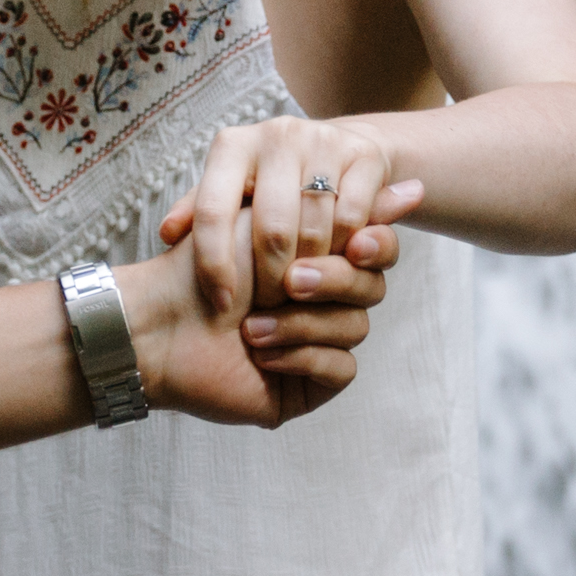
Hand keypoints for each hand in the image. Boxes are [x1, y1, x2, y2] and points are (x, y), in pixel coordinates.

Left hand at [122, 189, 418, 428]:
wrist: (159, 320)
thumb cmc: (206, 261)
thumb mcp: (268, 214)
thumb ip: (334, 199)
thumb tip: (416, 190)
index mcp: (320, 259)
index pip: (375, 248)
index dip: (372, 243)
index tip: (354, 240)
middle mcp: (324, 302)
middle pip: (374, 286)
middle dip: (334, 280)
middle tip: (291, 281)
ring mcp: (320, 345)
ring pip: (359, 326)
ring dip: (305, 322)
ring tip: (252, 326)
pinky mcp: (312, 386)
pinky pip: (343, 368)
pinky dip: (304, 355)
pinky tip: (262, 353)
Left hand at [159, 114, 404, 312]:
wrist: (340, 151)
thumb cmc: (270, 187)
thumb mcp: (229, 193)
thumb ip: (197, 214)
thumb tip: (167, 233)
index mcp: (233, 145)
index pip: (212, 211)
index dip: (213, 264)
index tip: (219, 303)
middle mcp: (277, 135)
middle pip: (271, 230)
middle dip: (270, 280)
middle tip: (268, 306)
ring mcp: (324, 141)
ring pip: (315, 229)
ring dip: (309, 274)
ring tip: (299, 292)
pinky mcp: (365, 156)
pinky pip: (353, 220)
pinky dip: (344, 252)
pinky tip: (333, 264)